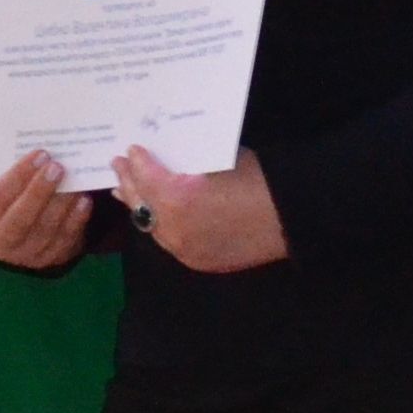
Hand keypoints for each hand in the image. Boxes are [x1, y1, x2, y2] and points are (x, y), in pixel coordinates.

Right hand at [0, 150, 91, 270]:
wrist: (16, 234)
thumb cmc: (6, 199)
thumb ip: (4, 171)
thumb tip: (31, 145)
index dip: (18, 176)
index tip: (39, 154)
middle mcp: (0, 242)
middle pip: (20, 218)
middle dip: (40, 191)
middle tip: (57, 166)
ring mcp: (28, 255)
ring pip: (46, 229)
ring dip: (63, 202)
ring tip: (75, 178)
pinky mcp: (52, 259)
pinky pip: (66, 239)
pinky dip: (77, 218)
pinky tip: (84, 199)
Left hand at [113, 145, 288, 273]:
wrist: (294, 218)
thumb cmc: (259, 181)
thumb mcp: (217, 162)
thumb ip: (187, 165)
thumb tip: (172, 161)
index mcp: (176, 197)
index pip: (146, 177)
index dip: (137, 163)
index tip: (130, 151)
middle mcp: (172, 227)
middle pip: (141, 203)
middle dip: (129, 183)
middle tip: (118, 167)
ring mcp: (183, 249)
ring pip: (151, 226)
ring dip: (139, 207)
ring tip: (125, 193)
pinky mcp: (196, 261)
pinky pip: (170, 241)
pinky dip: (161, 227)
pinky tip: (155, 218)